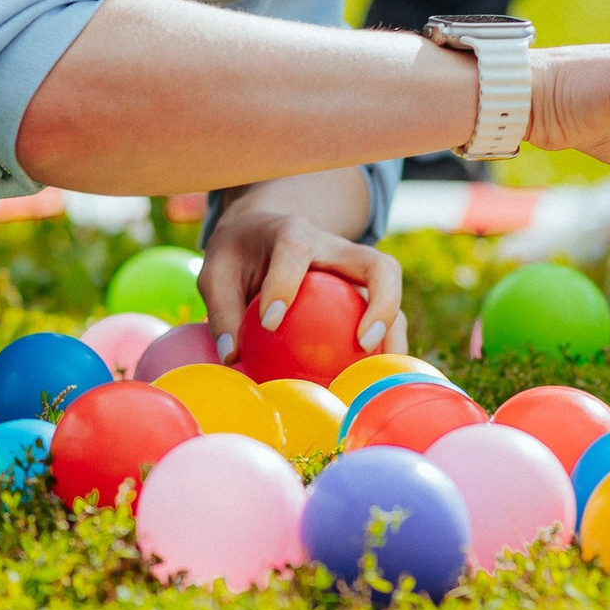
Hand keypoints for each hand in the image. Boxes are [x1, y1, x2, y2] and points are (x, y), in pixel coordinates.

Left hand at [200, 181, 405, 366]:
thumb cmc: (238, 253)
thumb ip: (221, 309)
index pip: (294, 253)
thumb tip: (233, 357)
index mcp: (291, 233)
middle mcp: (333, 247)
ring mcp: (352, 269)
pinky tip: (368, 379)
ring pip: (391, 296)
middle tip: (362, 344)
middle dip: (382, 303)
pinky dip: (383, 344)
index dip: (284, 286)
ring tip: (379, 372)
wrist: (262, 230)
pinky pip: (383, 314)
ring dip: (394, 332)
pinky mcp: (360, 290)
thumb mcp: (216, 270)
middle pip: (377, 265)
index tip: (269, 323)